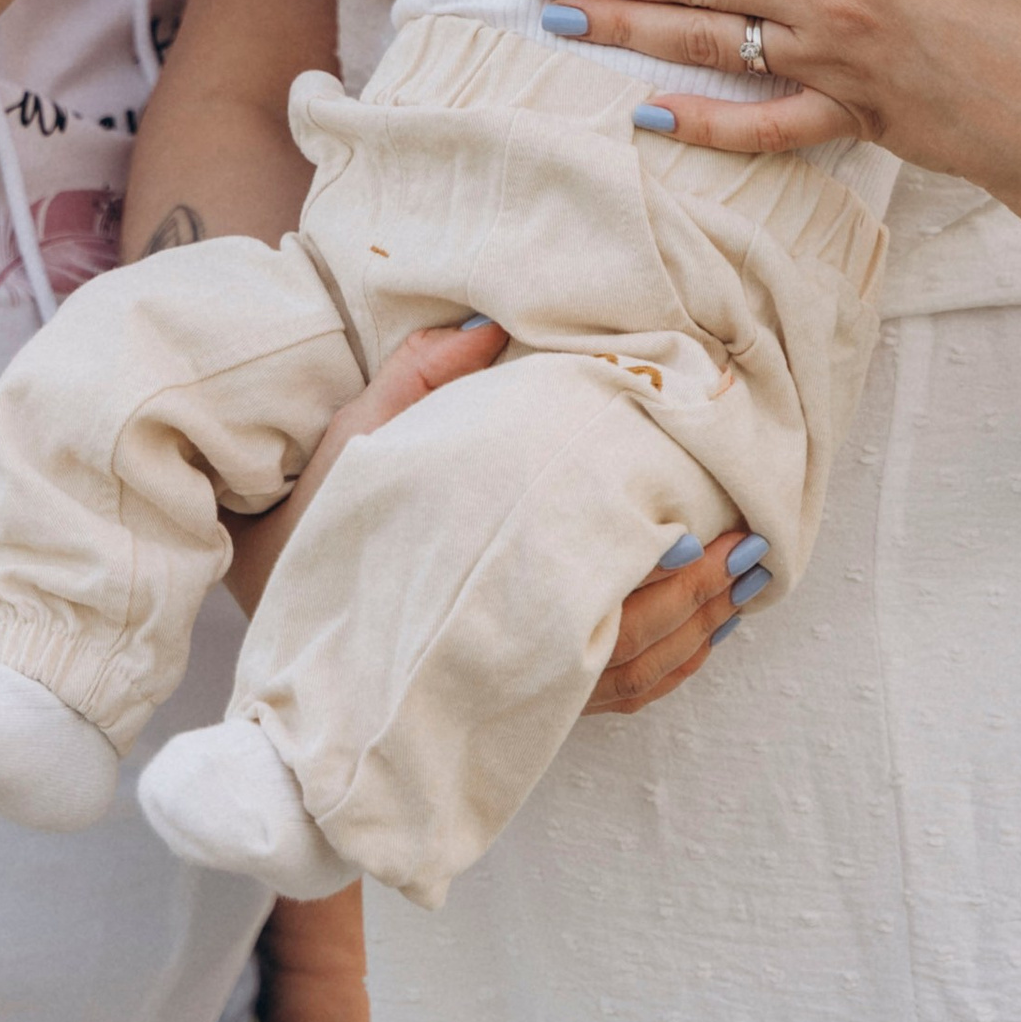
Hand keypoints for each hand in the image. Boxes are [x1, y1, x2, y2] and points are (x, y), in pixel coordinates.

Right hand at [224, 318, 745, 715]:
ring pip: (634, 677)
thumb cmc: (317, 514)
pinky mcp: (523, 697)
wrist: (271, 600)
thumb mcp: (358, 434)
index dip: (659, 576)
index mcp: (474, 584)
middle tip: (749, 548)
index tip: (703, 533)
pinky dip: (671, 668)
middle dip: (700, 598)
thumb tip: (488, 324)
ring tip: (745, 580)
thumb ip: (421, 376)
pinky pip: (617, 697)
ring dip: (698, 633)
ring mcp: (517, 683)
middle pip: (633, 644)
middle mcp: (503, 646)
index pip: (592, 599)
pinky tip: (705, 629)